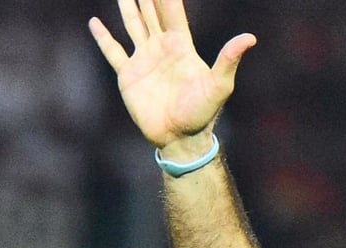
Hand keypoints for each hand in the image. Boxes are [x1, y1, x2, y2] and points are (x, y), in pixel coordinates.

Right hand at [89, 0, 255, 154]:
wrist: (181, 137)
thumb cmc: (203, 113)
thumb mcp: (219, 85)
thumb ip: (229, 60)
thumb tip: (250, 37)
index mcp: (181, 46)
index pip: (171, 12)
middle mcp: (162, 48)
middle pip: (152, 13)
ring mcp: (144, 60)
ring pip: (133, 26)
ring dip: (128, 8)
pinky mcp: (129, 76)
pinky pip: (113, 52)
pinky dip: (103, 38)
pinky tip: (95, 23)